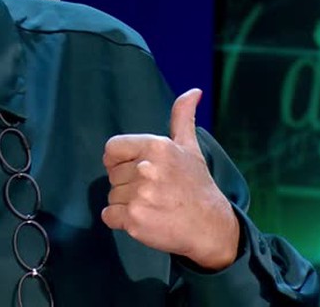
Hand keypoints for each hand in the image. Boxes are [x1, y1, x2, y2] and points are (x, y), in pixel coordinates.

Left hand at [101, 89, 239, 269]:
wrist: (210, 227)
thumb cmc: (197, 186)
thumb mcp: (189, 147)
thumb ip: (182, 117)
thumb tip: (194, 91)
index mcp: (156, 146)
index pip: (112, 149)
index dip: (119, 161)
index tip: (136, 170)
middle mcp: (147, 168)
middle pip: (112, 175)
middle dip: (128, 184)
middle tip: (154, 192)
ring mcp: (140, 195)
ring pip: (112, 196)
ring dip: (126, 204)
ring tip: (153, 205)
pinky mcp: (134, 219)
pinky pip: (109, 216)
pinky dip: (120, 221)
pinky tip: (145, 219)